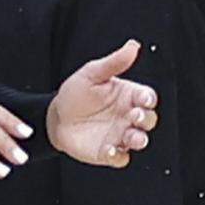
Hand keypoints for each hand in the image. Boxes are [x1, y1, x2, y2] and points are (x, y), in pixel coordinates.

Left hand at [47, 40, 158, 167]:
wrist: (55, 118)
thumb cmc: (76, 93)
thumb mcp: (92, 74)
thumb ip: (113, 63)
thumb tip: (133, 46)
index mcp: (129, 96)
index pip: (148, 98)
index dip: (149, 99)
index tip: (143, 99)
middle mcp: (128, 116)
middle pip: (149, 120)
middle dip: (146, 119)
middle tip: (134, 116)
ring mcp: (120, 135)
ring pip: (139, 140)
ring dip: (139, 139)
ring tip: (130, 137)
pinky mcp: (108, 152)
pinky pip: (120, 158)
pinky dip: (119, 156)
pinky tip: (110, 150)